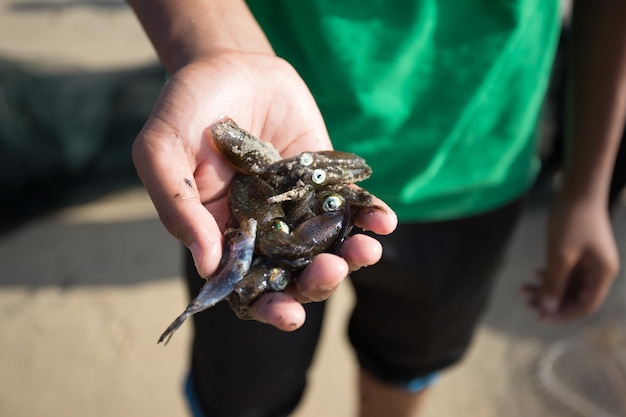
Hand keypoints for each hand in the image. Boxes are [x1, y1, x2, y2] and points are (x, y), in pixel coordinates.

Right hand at [132, 50, 397, 330]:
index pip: (248, 286)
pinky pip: (352, 204)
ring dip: (352, 254)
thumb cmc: (186, 109)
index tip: (290, 315)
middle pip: (295, 273)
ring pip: (330, 244)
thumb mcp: (162, 150)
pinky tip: (384, 220)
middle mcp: (265, 227)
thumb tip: (210, 264)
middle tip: (329, 270)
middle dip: (317, 282)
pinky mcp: (325, 179)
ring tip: (366, 248)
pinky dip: (371, 215)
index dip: (269, 306)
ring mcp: (299, 204)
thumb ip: (178, 206)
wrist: (227, 63)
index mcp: (224, 234)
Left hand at [523, 194, 618, 321]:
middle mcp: (598, 271)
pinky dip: (549, 275)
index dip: (563, 315)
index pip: (585, 306)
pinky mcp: (579, 253)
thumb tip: (548, 309)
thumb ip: (554, 284)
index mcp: (602, 274)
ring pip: (567, 285)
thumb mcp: (560, 256)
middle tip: (526, 303)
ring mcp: (589, 262)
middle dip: (551, 301)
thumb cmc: (571, 221)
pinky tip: (533, 274)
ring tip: (523, 289)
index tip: (540, 318)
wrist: (577, 190)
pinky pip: (565, 272)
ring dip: (546, 288)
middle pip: (574, 297)